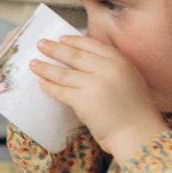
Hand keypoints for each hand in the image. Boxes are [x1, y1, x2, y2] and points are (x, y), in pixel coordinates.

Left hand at [29, 36, 167, 160]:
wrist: (138, 134)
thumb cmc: (136, 112)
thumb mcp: (131, 80)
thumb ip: (113, 69)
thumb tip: (87, 61)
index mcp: (121, 62)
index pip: (93, 44)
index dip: (75, 40)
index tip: (62, 38)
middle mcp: (107, 69)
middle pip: (75, 55)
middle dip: (55, 48)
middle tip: (41, 44)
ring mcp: (94, 84)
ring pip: (63, 72)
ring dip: (45, 67)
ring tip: (33, 63)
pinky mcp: (83, 100)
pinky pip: (60, 90)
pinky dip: (49, 86)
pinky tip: (41, 82)